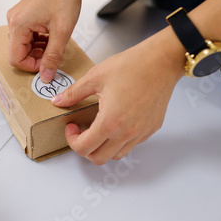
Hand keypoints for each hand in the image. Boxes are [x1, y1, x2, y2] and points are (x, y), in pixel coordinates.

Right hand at [7, 0, 81, 82]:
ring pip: (23, 45)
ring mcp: (17, 18)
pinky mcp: (23, 16)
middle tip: (54, 54)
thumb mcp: (62, 32)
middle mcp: (13, 21)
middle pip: (18, 52)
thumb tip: (46, 76)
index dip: (31, 67)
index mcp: (18, 25)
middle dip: (36, 58)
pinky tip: (51, 36)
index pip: (15, 59)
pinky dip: (38, 41)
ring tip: (54, 42)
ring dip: (38, 50)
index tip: (47, 65)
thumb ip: (52, 57)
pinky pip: (27, 36)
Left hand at [51, 28, 184, 164]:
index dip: (72, 140)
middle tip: (81, 131)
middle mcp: (127, 133)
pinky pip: (131, 144)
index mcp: (110, 122)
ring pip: (116, 154)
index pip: (84, 148)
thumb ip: (74, 93)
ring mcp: (141, 133)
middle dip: (85, 148)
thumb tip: (58, 101)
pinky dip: (119, 140)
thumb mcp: (95, 77)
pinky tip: (116, 122)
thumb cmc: (132, 66)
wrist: (162, 61)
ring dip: (102, 147)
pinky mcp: (151, 129)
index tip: (71, 127)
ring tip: (98, 127)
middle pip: (99, 158)